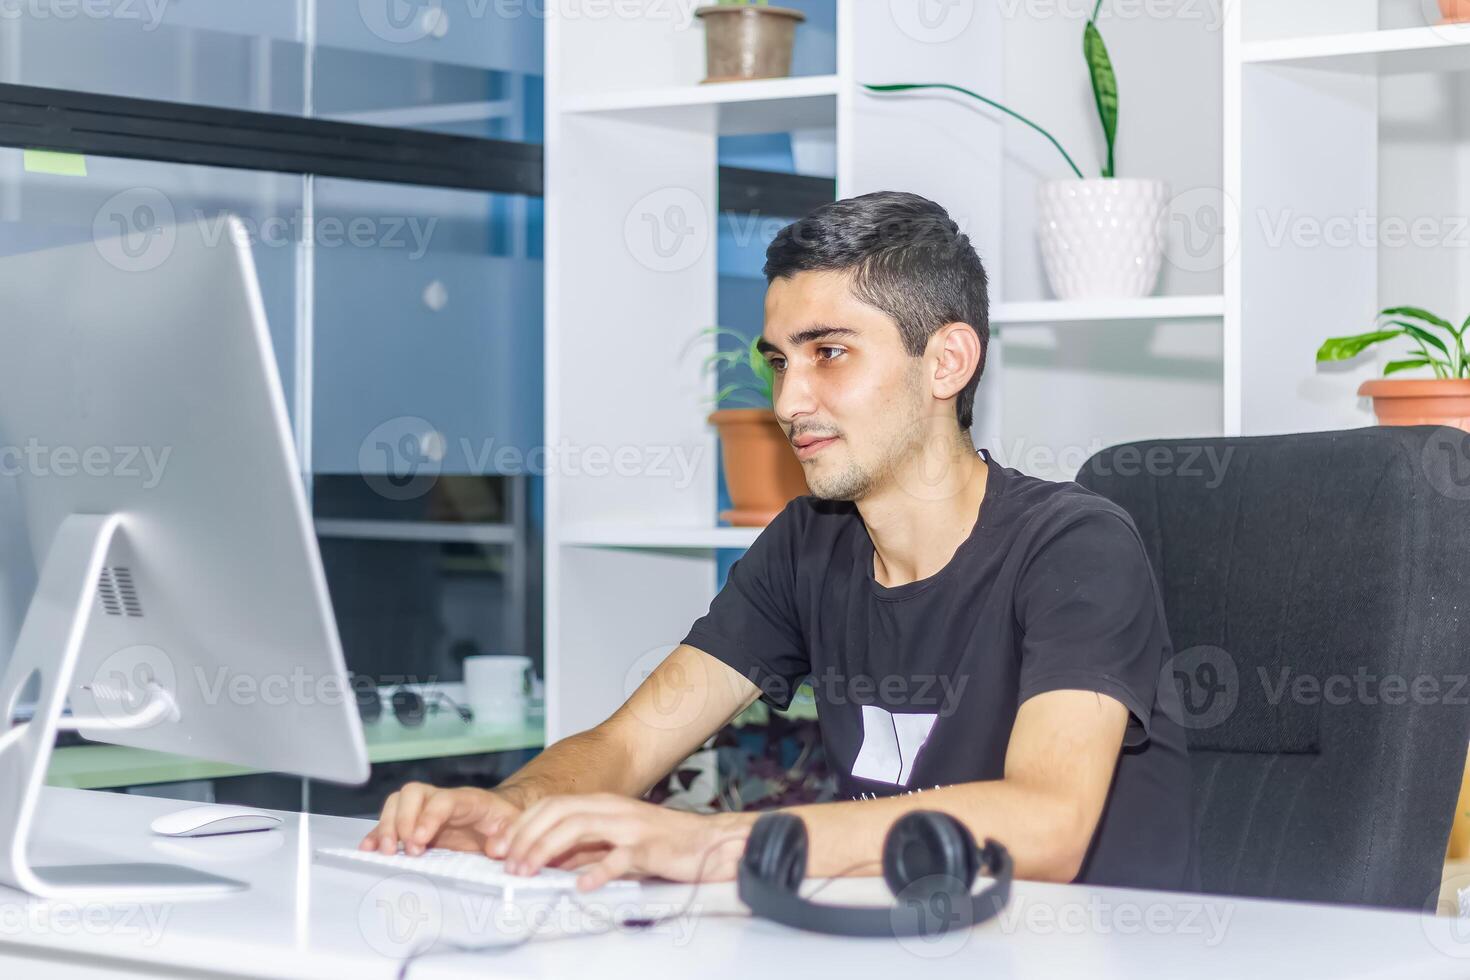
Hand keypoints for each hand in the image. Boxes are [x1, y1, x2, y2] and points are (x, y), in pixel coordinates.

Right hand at [360, 783, 520, 856]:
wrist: (496, 815)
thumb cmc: (502, 820)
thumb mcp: (512, 825)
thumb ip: (508, 835)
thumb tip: (496, 848)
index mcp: (467, 799)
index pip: (443, 800)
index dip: (429, 817)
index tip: (420, 840)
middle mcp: (440, 799)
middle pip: (412, 794)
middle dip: (403, 821)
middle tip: (405, 849)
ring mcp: (423, 809)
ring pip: (396, 803)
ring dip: (386, 826)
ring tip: (386, 852)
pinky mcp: (412, 823)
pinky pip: (389, 821)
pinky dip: (376, 833)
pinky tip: (369, 848)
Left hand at [496, 793, 756, 891]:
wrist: (709, 843)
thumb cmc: (662, 844)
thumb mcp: (615, 841)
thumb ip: (583, 847)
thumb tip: (546, 859)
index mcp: (602, 804)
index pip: (551, 806)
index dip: (521, 826)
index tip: (501, 850)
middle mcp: (613, 809)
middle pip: (558, 813)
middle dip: (527, 837)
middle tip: (509, 865)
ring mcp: (631, 826)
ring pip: (579, 829)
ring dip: (547, 850)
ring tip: (529, 871)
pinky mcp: (649, 847)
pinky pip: (619, 858)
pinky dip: (597, 871)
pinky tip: (582, 886)